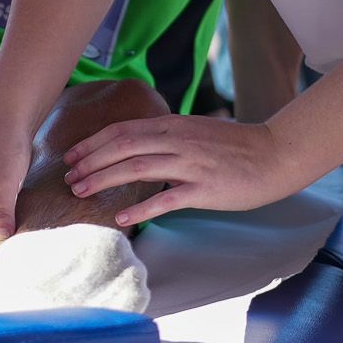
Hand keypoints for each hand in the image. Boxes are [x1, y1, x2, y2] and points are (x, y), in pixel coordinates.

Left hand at [63, 115, 309, 226]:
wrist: (274, 154)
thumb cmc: (234, 146)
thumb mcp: (194, 131)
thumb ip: (166, 135)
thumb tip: (135, 144)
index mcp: (172, 125)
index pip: (122, 130)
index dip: (92, 143)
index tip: (71, 156)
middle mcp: (176, 140)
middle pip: (121, 147)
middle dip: (89, 162)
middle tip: (67, 178)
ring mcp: (190, 163)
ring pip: (136, 168)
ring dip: (104, 180)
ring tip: (81, 193)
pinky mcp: (204, 188)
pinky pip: (166, 198)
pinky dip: (141, 208)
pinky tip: (122, 218)